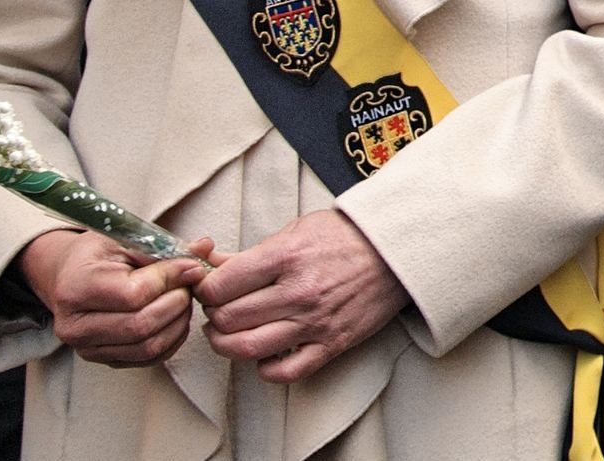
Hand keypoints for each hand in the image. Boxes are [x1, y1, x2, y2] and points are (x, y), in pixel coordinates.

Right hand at [19, 227, 213, 366]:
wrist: (70, 277)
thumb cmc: (100, 256)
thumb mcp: (127, 241)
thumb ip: (164, 248)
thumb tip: (204, 248)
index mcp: (76, 288)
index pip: (133, 294)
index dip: (170, 280)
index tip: (190, 266)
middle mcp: (75, 325)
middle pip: (141, 326)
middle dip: (177, 303)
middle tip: (188, 285)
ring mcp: (88, 348)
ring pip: (148, 346)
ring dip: (178, 322)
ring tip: (183, 299)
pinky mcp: (105, 361)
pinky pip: (150, 358)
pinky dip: (173, 339)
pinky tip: (176, 317)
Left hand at [199, 208, 406, 382]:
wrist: (398, 249)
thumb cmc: (346, 237)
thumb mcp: (296, 230)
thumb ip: (250, 253)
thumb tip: (208, 264)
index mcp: (286, 256)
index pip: (220, 286)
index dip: (205, 289)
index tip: (210, 288)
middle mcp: (299, 291)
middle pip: (227, 319)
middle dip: (213, 315)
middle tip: (220, 308)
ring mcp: (316, 321)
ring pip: (247, 348)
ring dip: (226, 344)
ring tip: (229, 333)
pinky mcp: (332, 343)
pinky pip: (286, 372)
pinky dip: (265, 369)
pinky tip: (264, 354)